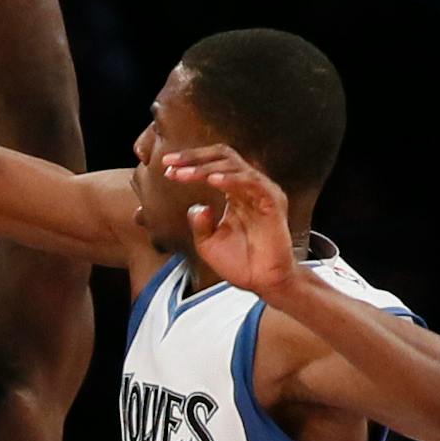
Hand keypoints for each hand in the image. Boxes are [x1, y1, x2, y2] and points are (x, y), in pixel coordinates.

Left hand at [165, 145, 301, 295]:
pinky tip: (212, 180)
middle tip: (171, 162)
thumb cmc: (241, 264)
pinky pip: (252, 182)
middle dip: (194, 157)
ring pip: (235, 166)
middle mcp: (249, 188)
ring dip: (206, 168)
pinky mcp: (273, 203)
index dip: (190, 162)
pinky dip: (231, 179)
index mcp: (236, 193)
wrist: (263, 284)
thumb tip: (197, 207)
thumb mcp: (208, 243)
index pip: (213, 165)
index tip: (166, 165)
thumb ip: (199, 223)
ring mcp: (262, 193)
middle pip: (223, 157)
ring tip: (184, 174)